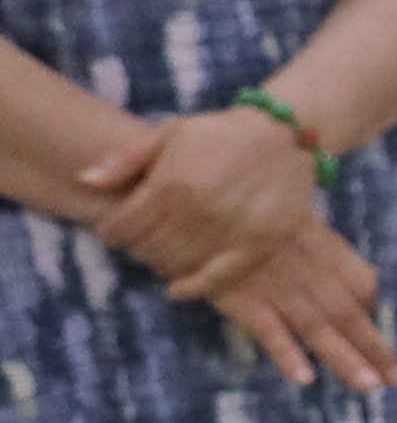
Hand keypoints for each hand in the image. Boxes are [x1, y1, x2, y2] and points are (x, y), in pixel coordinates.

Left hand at [74, 101, 323, 292]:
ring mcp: (229, 230)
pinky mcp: (257, 244)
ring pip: (177, 264)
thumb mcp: (169, 133)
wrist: (284, 134)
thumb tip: (84, 181)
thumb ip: (126, 160)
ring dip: (162, 264)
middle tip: (142, 241)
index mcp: (171, 183)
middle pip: (148, 249)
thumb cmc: (221, 133)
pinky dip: (193, 289)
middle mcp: (198, 210)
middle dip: (137, 248)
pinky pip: (217, 279)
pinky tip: (178, 289)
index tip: (115, 231)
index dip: (111, 233)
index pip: (123, 227)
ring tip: (164, 253)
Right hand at [166, 209, 395, 390]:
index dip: (372, 306)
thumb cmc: (243, 198)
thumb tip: (325, 251)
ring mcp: (275, 286)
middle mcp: (306, 269)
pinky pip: (269, 331)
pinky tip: (305, 379)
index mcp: (321, 243)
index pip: (362, 281)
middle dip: (374, 347)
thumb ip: (311, 232)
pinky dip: (287, 355)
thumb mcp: (289, 205)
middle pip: (348, 312)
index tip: (379, 324)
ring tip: (369, 386)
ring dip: (344, 359)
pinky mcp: (241, 298)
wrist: (195, 196)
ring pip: (318, 327)